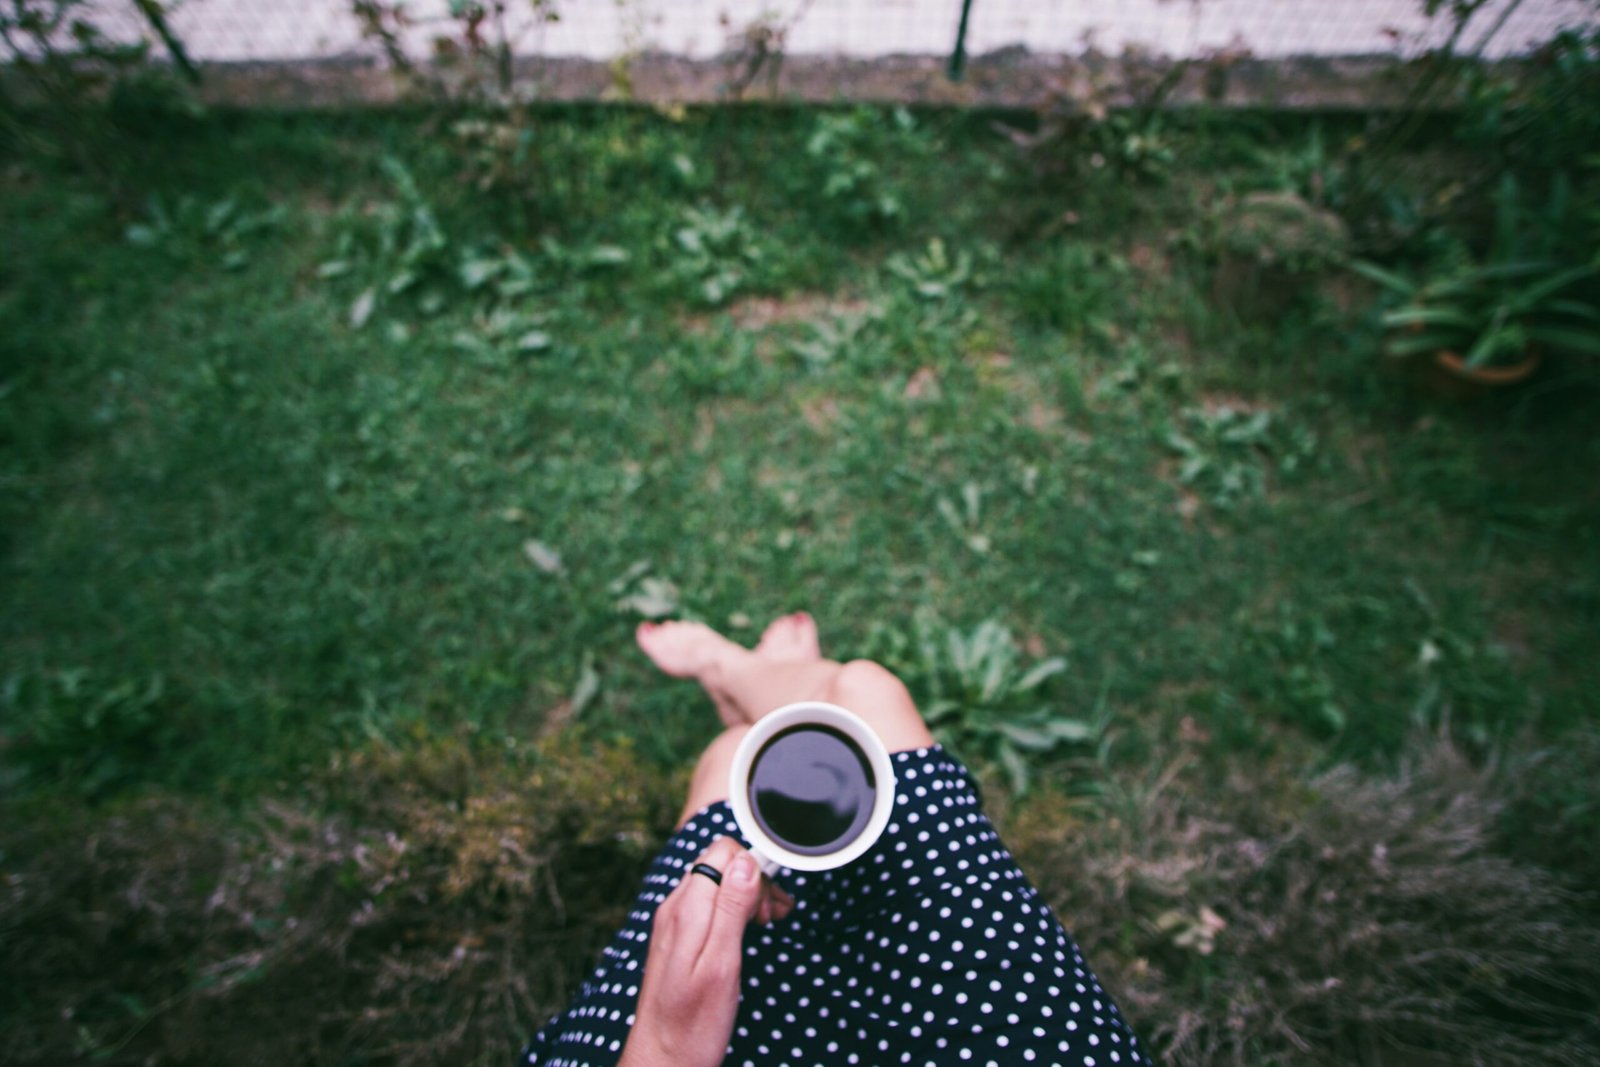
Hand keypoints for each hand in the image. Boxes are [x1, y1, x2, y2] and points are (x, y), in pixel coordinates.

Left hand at [617, 837, 791, 1066]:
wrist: (661, 1059)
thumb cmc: (692, 1024)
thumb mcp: (721, 965)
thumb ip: (731, 909)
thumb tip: (745, 862)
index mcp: (686, 910)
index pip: (722, 851)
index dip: (754, 866)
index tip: (771, 901)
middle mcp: (675, 908)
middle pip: (720, 863)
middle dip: (754, 879)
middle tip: (774, 916)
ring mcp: (673, 922)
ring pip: (716, 883)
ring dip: (747, 894)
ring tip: (768, 922)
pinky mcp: (676, 937)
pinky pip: (708, 904)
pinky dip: (733, 909)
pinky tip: (748, 930)